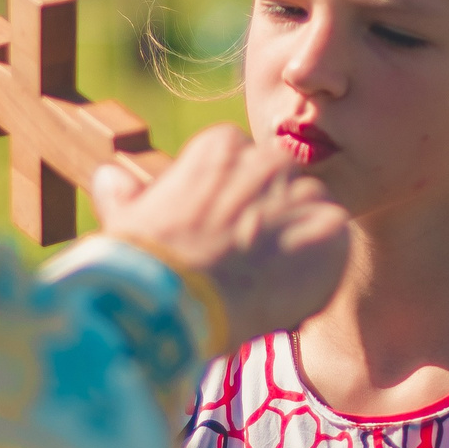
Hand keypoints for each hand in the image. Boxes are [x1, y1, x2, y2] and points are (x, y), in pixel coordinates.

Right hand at [92, 124, 349, 350]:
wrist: (171, 301)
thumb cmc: (143, 265)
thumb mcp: (125, 220)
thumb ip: (125, 194)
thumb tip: (110, 178)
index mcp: (221, 146)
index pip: (250, 170)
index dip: (240, 212)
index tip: (224, 242)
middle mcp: (267, 159)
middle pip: (288, 190)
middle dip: (274, 226)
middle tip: (250, 268)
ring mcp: (301, 191)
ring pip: (315, 217)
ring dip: (299, 251)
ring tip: (265, 288)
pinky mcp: (329, 228)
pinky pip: (337, 246)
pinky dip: (321, 273)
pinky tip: (288, 296)